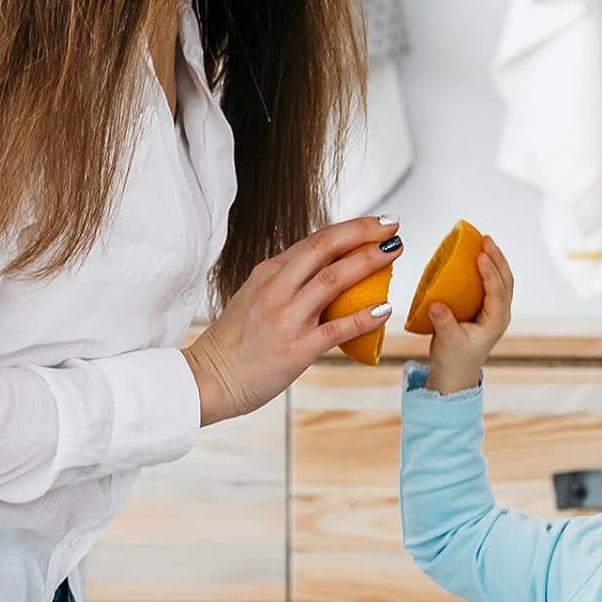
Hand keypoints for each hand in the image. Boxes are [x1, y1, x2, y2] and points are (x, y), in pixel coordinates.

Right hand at [183, 215, 400, 425]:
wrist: (209, 379)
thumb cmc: (235, 341)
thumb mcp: (256, 297)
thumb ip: (287, 281)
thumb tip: (325, 268)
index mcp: (268, 274)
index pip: (314, 240)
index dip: (350, 228)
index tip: (377, 223)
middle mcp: (277, 289)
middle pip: (324, 248)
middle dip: (362, 233)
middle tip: (392, 227)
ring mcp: (287, 318)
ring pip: (333, 280)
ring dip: (368, 263)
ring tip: (393, 253)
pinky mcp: (297, 348)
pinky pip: (337, 328)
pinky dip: (364, 316)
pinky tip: (385, 309)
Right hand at [425, 235, 512, 395]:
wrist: (456, 374)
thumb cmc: (454, 361)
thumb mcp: (447, 342)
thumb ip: (443, 323)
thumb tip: (436, 304)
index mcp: (495, 322)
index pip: (498, 293)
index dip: (491, 273)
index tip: (481, 256)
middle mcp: (500, 314)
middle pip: (505, 281)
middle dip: (497, 259)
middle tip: (486, 239)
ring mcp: (495, 311)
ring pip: (501, 280)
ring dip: (495, 260)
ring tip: (484, 242)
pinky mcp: (485, 308)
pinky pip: (491, 284)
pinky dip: (486, 268)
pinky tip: (476, 256)